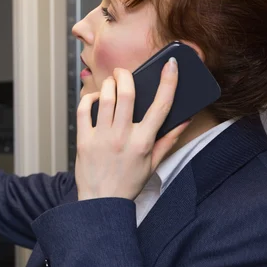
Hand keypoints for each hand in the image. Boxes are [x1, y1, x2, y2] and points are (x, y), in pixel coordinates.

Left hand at [74, 58, 189, 200]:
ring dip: (109, 84)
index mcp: (143, 142)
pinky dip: (89, 98)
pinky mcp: (83, 139)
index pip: (161, 106)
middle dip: (126, 75)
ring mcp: (101, 137)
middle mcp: (123, 137)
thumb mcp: (152, 164)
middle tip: (124, 71)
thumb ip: (168, 140)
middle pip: (127, 95)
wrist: (101, 202)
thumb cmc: (127, 183)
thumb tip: (184, 120)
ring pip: (106, 99)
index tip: (171, 65)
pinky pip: (84, 110)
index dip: (168, 82)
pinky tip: (95, 98)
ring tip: (111, 82)